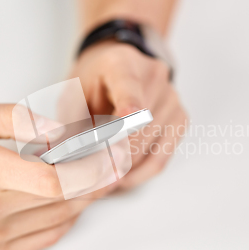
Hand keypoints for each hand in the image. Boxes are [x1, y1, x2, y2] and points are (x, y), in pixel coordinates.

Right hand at [0, 101, 118, 249]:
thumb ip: (18, 118)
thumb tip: (59, 131)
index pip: (55, 180)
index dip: (91, 169)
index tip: (112, 156)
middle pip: (65, 201)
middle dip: (97, 180)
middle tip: (111, 162)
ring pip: (62, 218)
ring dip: (85, 196)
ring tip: (90, 173)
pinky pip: (48, 236)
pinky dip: (66, 215)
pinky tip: (66, 196)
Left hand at [70, 41, 187, 189]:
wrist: (116, 64)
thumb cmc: (92, 80)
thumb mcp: (72, 94)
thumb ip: (71, 123)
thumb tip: (69, 160)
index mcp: (122, 64)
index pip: (128, 87)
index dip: (128, 108)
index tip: (126, 122)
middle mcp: (154, 77)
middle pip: (138, 129)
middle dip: (112, 159)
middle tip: (88, 181)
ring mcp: (171, 99)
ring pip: (148, 149)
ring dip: (123, 171)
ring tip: (98, 185)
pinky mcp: (179, 119)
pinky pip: (161, 158)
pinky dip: (139, 174)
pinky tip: (120, 181)